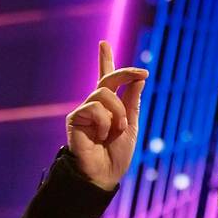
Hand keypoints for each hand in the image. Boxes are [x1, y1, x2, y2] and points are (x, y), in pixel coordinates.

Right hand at [65, 41, 148, 190]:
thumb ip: (132, 102)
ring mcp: (84, 111)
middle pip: (107, 79)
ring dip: (118, 112)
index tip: (104, 43)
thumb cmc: (117, 155)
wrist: (104, 174)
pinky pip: (95, 108)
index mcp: (109, 107)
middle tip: (143, 73)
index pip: (106, 79)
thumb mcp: (132, 125)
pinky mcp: (74, 118)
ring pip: (104, 93)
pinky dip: (105, 123)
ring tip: (117, 131)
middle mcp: (95, 106)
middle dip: (125, 72)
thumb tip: (139, 79)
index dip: (105, 61)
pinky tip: (101, 137)